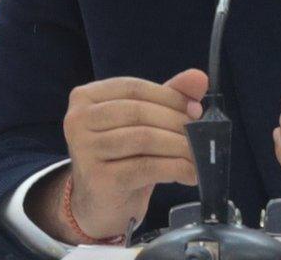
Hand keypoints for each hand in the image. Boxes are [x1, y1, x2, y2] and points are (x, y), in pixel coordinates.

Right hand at [47, 68, 205, 241]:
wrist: (101, 203)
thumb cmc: (123, 155)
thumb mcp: (144, 120)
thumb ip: (170, 95)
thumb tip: (199, 77)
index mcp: (85, 97)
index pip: (134, 88)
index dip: (171, 96)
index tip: (196, 109)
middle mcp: (77, 121)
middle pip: (139, 112)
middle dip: (177, 121)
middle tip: (202, 133)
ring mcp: (84, 151)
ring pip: (144, 138)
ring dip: (180, 146)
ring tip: (200, 154)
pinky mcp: (97, 179)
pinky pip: (146, 167)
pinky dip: (176, 168)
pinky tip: (191, 173)